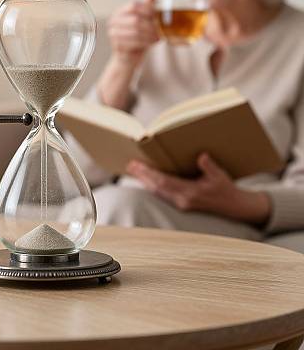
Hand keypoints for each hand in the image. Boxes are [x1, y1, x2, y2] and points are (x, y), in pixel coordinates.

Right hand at [107, 0, 158, 65]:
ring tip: (159, 36)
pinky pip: (134, 42)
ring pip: (136, 32)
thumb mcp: (142, 22)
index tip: (158, 15)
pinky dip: (147, 42)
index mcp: (119, 12)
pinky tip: (153, 42)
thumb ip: (146, 9)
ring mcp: (113, 34)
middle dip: (150, 24)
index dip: (147, 9)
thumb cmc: (137, 38)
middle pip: (135, 19)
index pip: (133, 5)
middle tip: (161, 28)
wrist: (128, 57)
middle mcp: (113, 21)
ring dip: (150, 34)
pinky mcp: (117, 46)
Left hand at [126, 153, 270, 224]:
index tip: (138, 165)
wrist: (235, 207)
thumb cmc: (227, 189)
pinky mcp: (181, 204)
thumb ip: (209, 166)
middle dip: (142, 176)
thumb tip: (201, 156)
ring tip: (133, 170)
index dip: (149, 173)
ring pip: (157, 192)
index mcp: (191, 193)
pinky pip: (162, 194)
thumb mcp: (220, 175)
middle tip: (130, 165)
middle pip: (157, 188)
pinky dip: (152, 186)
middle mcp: (183, 200)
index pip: (164, 182)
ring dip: (145, 181)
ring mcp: (181, 203)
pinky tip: (146, 179)